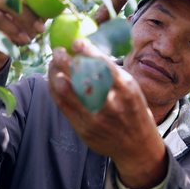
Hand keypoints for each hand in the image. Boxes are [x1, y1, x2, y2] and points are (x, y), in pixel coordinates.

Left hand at [48, 39, 167, 188]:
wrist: (137, 146)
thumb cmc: (134, 111)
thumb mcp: (132, 88)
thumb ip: (112, 73)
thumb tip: (87, 51)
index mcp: (126, 88)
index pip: (103, 64)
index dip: (86, 50)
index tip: (76, 42)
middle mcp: (110, 102)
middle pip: (79, 75)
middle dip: (63, 59)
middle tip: (58, 51)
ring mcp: (95, 117)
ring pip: (65, 89)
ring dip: (54, 72)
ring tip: (52, 64)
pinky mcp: (83, 128)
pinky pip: (62, 104)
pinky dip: (54, 88)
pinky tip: (53, 80)